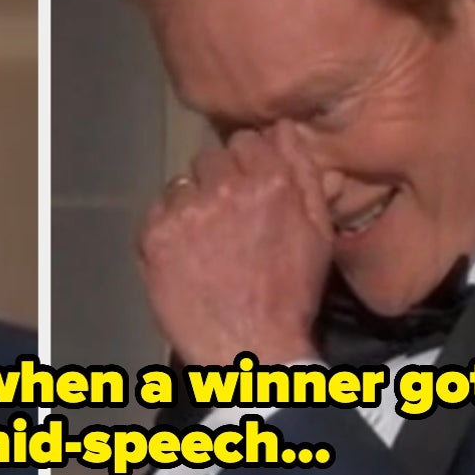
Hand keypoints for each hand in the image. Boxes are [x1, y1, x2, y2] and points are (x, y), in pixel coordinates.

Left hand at [138, 124, 333, 364]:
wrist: (250, 348)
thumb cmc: (291, 293)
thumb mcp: (318, 231)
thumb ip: (303, 172)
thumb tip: (282, 126)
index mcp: (271, 181)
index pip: (245, 140)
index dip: (246, 165)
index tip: (248, 190)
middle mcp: (224, 187)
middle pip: (210, 159)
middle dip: (218, 182)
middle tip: (228, 223)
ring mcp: (186, 210)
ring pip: (181, 184)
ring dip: (192, 205)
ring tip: (207, 245)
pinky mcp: (155, 234)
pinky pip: (156, 212)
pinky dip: (167, 230)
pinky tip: (186, 258)